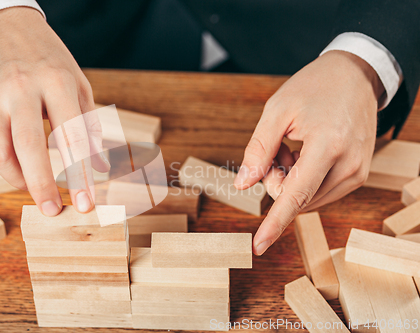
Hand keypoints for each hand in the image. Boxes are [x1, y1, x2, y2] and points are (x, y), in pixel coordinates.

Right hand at [0, 7, 108, 215]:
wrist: (3, 25)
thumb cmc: (48, 60)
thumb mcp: (78, 83)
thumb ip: (89, 125)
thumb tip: (99, 167)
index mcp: (56, 81)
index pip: (72, 136)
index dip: (80, 175)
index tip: (86, 204)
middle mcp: (20, 88)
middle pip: (28, 149)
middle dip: (42, 186)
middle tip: (52, 210)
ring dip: (15, 178)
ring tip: (30, 182)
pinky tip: (7, 163)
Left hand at [234, 50, 383, 254]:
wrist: (355, 76)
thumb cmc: (313, 87)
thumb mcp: (276, 111)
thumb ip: (258, 150)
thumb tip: (243, 186)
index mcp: (328, 145)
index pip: (295, 196)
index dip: (274, 223)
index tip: (258, 247)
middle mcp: (349, 165)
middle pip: (297, 199)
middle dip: (276, 180)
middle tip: (277, 149)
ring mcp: (358, 172)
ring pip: (307, 199)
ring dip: (290, 180)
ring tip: (294, 147)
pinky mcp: (359, 174)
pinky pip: (320, 192)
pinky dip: (304, 179)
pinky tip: (305, 153)